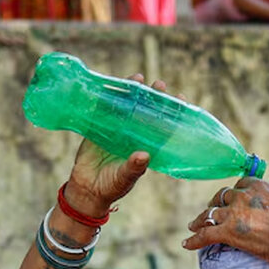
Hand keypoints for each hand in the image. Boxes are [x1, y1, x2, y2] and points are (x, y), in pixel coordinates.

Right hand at [62, 74, 167, 214]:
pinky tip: (111, 86)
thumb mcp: (124, 179)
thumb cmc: (111, 187)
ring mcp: (116, 130)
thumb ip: (134, 168)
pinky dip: (107, 98)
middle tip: (159, 84)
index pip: (163, 127)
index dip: (172, 113)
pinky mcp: (98, 128)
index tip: (182, 99)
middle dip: (153, 97)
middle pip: (145, 112)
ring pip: (126, 107)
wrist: (86, 190)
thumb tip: (144, 155)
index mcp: (145, 147)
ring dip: (132, 93)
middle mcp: (133, 136)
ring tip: (138, 78)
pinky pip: (103, 110)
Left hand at [181, 157, 268, 268]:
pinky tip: (186, 244)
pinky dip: (194, 240)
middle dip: (216, 203)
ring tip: (193, 225)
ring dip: (200, 219)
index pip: (241, 184)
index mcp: (258, 186)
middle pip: (222, 197)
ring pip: (210, 214)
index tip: (234, 197)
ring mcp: (233, 214)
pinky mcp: (227, 232)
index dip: (237, 192)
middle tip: (211, 210)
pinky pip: (205, 235)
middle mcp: (242, 197)